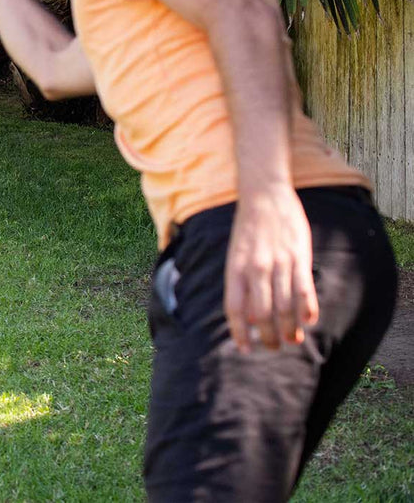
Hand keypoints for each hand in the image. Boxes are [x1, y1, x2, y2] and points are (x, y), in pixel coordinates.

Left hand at [224, 186, 318, 353]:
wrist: (264, 195)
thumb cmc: (247, 228)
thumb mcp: (234, 254)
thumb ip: (240, 281)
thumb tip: (244, 314)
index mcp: (235, 268)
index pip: (235, 309)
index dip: (240, 332)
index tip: (246, 349)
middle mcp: (255, 269)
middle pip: (261, 315)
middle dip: (269, 337)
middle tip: (274, 346)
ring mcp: (278, 263)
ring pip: (285, 307)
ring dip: (290, 329)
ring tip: (292, 340)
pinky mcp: (299, 257)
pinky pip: (305, 291)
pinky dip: (307, 311)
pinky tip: (309, 321)